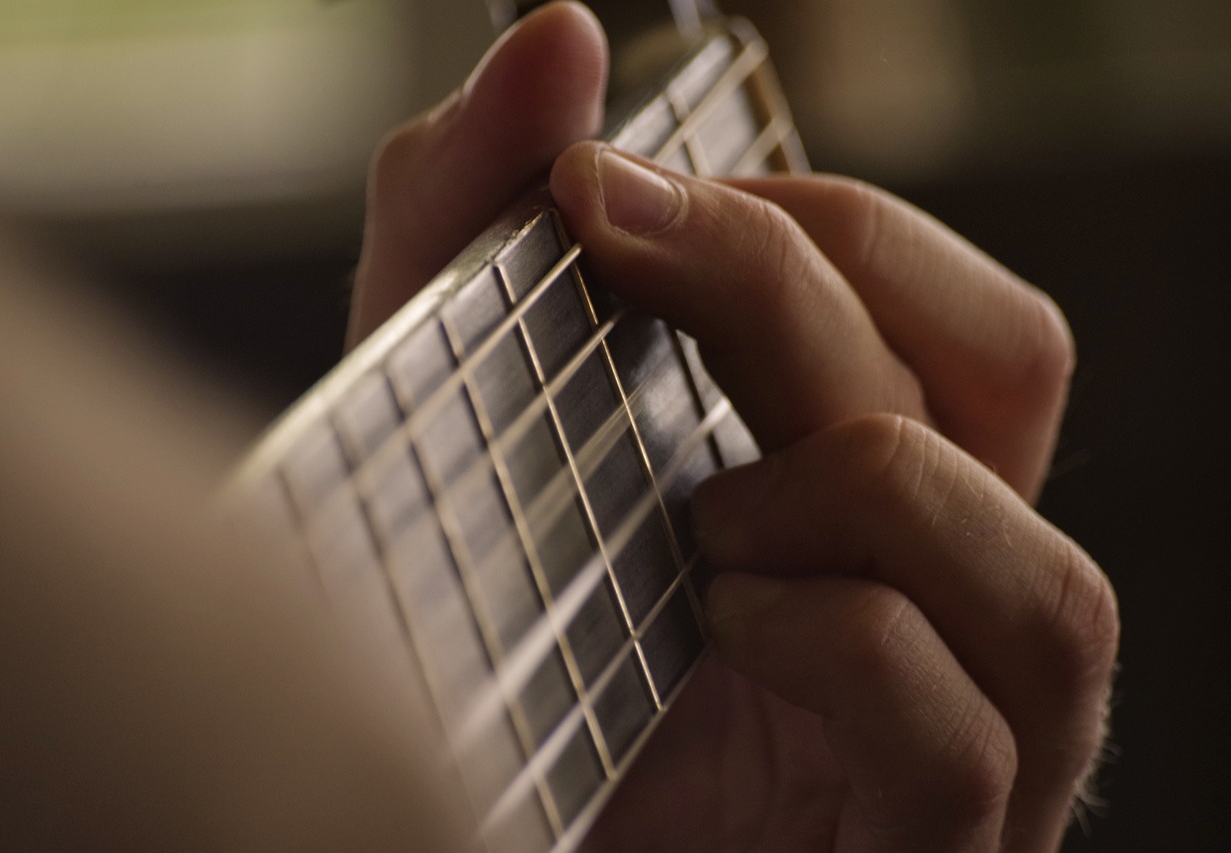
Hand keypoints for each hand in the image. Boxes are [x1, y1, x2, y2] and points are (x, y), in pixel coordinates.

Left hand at [353, 3, 1118, 850]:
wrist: (443, 821)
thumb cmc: (487, 633)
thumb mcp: (460, 412)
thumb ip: (468, 229)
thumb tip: (558, 39)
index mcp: (881, 507)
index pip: (971, 328)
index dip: (827, 225)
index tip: (617, 184)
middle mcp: (948, 609)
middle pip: (1002, 387)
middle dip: (798, 284)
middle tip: (624, 241)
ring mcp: (963, 754)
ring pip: (1043, 584)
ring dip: (853, 490)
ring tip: (693, 519)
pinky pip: (957, 742)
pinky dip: (836, 648)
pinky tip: (713, 625)